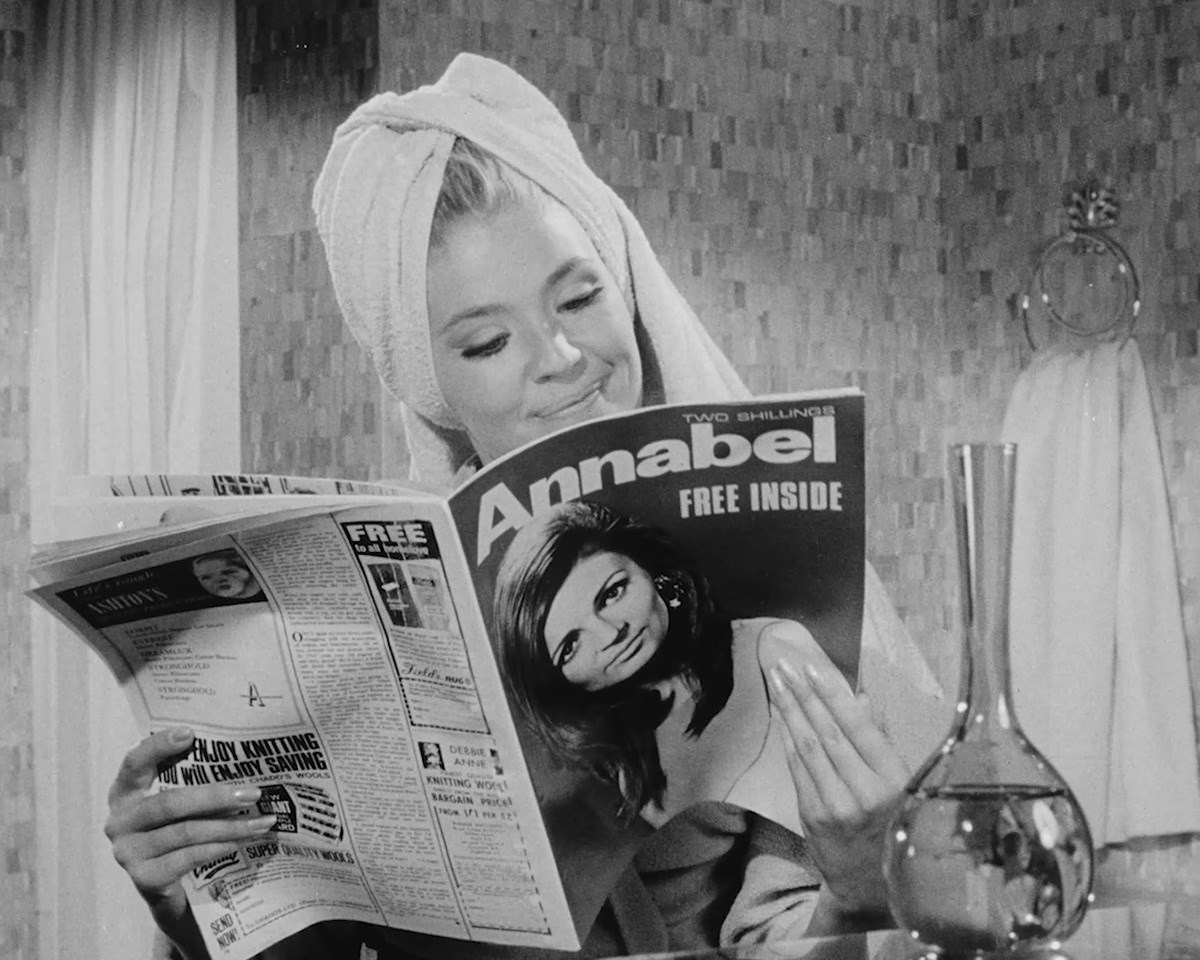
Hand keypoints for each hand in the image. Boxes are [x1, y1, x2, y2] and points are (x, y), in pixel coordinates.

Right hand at [105, 729, 275, 935]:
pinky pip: (187, 858)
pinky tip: (240, 842)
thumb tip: (239, 756)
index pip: (134, 763)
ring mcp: (128, 852)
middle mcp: (119, 821)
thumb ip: (188, 780)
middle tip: (253, 793)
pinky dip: (217, 849)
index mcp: (124, 792)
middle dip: (216, 797)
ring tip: (262, 822)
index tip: (189, 733)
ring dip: (229, 826)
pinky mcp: (144, 878)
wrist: (167, 886)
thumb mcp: (177, 803)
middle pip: (170, 804)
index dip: (158, 747)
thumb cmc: (176, 830)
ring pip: (185, 832)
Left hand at [768, 659, 909, 920]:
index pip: (858, 729)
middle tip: (783, 665)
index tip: (812, 668)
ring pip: (808, 748)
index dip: (832, 696)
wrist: (873, 888)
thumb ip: (881, 742)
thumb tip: (861, 698)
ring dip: (789, 711)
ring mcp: (835, 807)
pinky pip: (797, 770)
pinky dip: (788, 741)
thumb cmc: (897, 828)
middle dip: (802, 695)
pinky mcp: (813, 817)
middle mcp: (865, 794)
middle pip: (827, 733)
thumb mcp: (904, 786)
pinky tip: (780, 719)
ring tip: (778, 682)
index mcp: (895, 782)